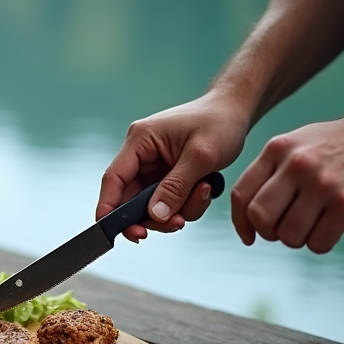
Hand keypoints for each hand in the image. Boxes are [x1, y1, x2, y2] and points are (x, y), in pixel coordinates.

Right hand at [97, 94, 249, 240]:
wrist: (235, 111)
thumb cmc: (219, 123)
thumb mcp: (200, 157)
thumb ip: (176, 188)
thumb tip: (155, 215)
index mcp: (140, 140)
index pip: (114, 178)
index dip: (108, 207)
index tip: (109, 232)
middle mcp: (141, 154)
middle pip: (131, 199)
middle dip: (153, 216)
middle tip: (176, 225)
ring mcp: (154, 167)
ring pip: (151, 205)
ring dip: (175, 211)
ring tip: (202, 195)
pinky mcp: (166, 176)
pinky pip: (168, 202)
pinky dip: (185, 205)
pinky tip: (204, 191)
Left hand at [231, 114, 343, 252]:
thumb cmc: (335, 147)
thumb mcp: (294, 146)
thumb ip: (269, 175)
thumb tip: (247, 221)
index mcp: (277, 150)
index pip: (241, 195)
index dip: (242, 223)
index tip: (251, 236)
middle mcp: (296, 164)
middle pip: (261, 218)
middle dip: (270, 233)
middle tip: (287, 229)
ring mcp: (322, 183)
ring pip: (289, 235)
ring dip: (299, 239)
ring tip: (314, 225)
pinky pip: (319, 242)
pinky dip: (321, 243)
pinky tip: (333, 227)